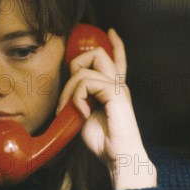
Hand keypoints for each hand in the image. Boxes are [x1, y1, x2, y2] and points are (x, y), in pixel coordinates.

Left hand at [56, 28, 156, 189]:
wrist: (120, 157)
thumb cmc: (105, 142)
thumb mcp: (87, 117)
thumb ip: (81, 100)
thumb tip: (69, 93)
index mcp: (115, 89)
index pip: (117, 59)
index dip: (115, 44)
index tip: (110, 32)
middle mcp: (118, 84)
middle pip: (98, 54)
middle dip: (76, 65)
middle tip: (70, 93)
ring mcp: (117, 87)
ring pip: (85, 70)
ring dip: (69, 90)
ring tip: (71, 110)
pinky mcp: (115, 93)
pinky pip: (86, 83)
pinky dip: (76, 98)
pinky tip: (81, 113)